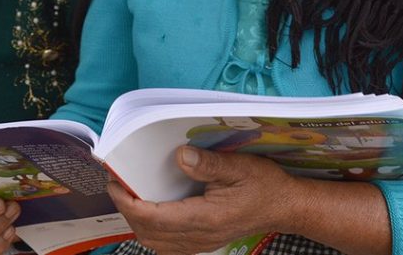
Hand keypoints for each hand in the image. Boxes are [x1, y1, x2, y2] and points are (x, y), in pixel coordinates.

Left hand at [106, 146, 294, 254]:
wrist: (286, 207)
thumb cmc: (265, 185)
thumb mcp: (240, 167)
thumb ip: (208, 164)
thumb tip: (179, 156)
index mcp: (207, 218)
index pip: (156, 217)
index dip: (129, 203)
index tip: (116, 184)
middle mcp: (201, 236)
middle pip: (150, 233)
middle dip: (127, 211)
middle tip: (117, 186)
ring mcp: (202, 243)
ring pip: (156, 243)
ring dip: (138, 222)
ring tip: (129, 197)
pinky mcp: (204, 242)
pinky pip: (168, 244)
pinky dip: (152, 229)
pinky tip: (151, 211)